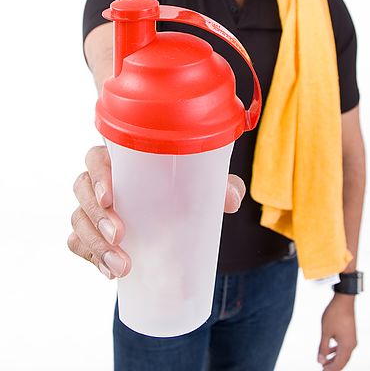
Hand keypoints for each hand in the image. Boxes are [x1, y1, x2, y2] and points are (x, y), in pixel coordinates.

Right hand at [68, 145, 245, 278]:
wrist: (178, 217)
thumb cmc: (185, 188)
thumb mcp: (205, 186)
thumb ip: (221, 186)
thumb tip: (231, 198)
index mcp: (124, 160)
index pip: (98, 157)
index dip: (97, 173)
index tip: (110, 196)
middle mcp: (103, 181)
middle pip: (81, 188)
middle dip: (96, 213)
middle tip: (119, 235)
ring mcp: (94, 209)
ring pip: (78, 219)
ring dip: (94, 243)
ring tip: (121, 266)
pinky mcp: (92, 234)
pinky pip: (78, 243)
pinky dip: (91, 258)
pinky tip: (110, 273)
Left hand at [317, 293, 356, 369]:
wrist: (344, 300)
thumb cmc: (334, 314)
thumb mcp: (326, 332)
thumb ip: (323, 347)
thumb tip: (320, 360)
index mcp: (347, 346)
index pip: (338, 364)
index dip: (330, 369)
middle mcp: (352, 345)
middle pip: (342, 361)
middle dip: (333, 366)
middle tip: (323, 369)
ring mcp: (352, 339)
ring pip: (344, 354)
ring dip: (334, 358)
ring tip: (324, 361)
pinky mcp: (351, 334)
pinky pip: (344, 347)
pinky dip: (337, 351)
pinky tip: (330, 349)